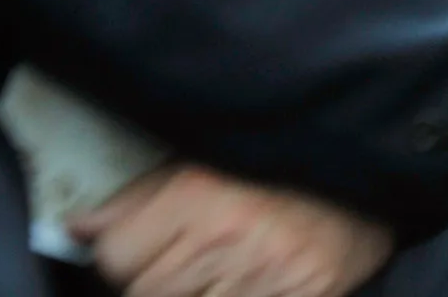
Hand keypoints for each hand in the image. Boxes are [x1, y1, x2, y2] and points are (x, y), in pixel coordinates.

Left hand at [73, 163, 392, 296]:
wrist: (371, 174)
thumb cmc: (280, 169)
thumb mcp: (205, 165)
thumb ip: (139, 198)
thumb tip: (76, 227)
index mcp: (201, 191)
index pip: (115, 254)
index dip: (126, 254)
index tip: (147, 247)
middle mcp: (229, 237)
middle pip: (143, 293)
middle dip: (157, 282)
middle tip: (188, 263)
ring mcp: (265, 277)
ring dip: (193, 295)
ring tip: (218, 274)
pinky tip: (244, 285)